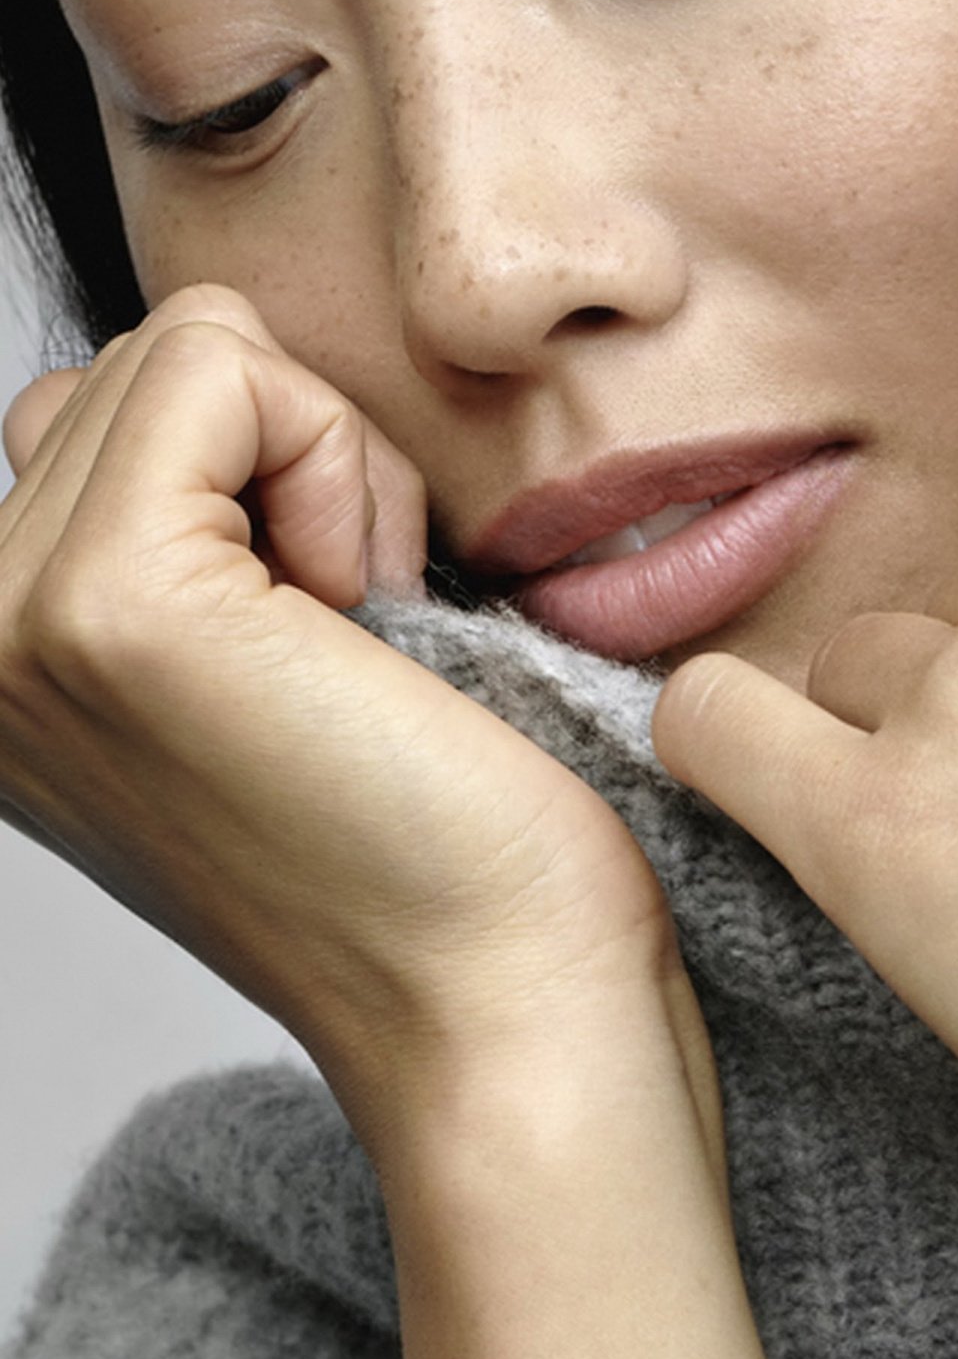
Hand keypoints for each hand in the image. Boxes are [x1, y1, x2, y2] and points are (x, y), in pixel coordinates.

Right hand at [0, 285, 718, 1166]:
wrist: (507, 1005)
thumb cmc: (451, 852)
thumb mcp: (270, 663)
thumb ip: (190, 531)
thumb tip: (211, 372)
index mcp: (3, 667)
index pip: (108, 409)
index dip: (272, 484)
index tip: (328, 654)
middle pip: (144, 366)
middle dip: (295, 463)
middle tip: (355, 648)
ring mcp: (14, 628)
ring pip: (189, 353)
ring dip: (322, 466)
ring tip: (356, 643)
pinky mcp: (109, 607)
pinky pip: (222, 367)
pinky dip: (340, 464)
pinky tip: (367, 622)